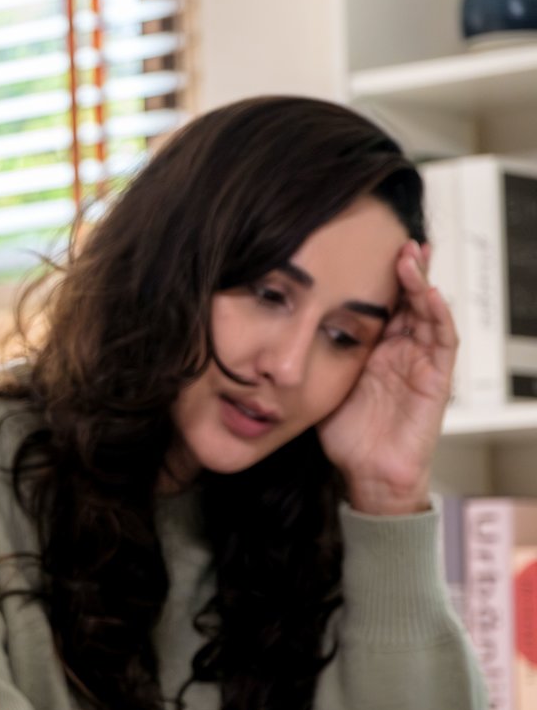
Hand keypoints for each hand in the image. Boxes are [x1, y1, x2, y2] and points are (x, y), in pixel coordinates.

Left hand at [318, 241, 455, 513]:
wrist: (365, 472)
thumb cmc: (345, 432)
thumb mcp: (320, 382)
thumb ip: (308, 356)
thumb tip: (268, 335)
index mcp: (375, 348)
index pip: (382, 302)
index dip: (378, 275)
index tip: (365, 246)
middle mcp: (401, 350)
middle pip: (408, 299)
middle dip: (406, 269)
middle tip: (397, 237)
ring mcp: (421, 362)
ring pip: (427, 312)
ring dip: (421, 283)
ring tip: (412, 256)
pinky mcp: (437, 380)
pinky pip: (442, 342)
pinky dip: (437, 316)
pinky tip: (429, 295)